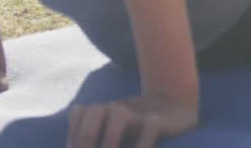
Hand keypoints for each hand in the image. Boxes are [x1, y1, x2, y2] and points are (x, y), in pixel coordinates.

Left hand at [67, 93, 198, 147]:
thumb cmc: (139, 128)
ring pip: (119, 112)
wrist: (177, 108)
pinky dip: (141, 143)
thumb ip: (98, 139)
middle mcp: (118, 108)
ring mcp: (140, 112)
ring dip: (110, 137)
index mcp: (104, 111)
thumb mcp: (116, 133)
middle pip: (95, 110)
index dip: (73, 131)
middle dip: (86, 135)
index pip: (79, 112)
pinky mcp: (160, 120)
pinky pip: (149, 126)